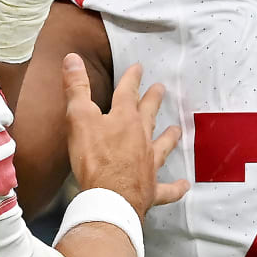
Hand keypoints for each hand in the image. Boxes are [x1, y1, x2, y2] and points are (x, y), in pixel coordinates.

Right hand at [63, 57, 185, 217]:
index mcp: (124, 119)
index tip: (138, 68)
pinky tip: (184, 185)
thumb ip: (77, 88)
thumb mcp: (78, 118)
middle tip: (161, 89)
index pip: (128, 93)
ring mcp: (148, 163)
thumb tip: (72, 59)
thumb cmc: (93, 159)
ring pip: (162, 146)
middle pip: (149, 115)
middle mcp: (141, 138)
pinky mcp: (150, 188)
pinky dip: (176, 188)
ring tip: (176, 129)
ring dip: (169, 137)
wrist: (109, 198)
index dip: (132, 78)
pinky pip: (167, 189)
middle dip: (153, 100)